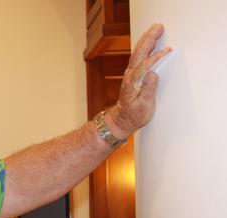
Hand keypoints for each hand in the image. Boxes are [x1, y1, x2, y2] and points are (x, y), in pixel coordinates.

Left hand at [107, 23, 171, 138]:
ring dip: (146, 40)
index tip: (167, 51)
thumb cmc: (134, 115)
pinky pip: (139, 57)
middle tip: (158, 27)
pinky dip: (144, 47)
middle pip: (139, 53)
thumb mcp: (144, 106)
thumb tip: (153, 74)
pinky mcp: (132, 74)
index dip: (156, 57)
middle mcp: (130, 75)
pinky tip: (149, 41)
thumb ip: (149, 89)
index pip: (145, 65)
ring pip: (138, 53)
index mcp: (133, 82)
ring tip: (155, 29)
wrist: (121, 118)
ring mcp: (130, 74)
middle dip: (149, 39)